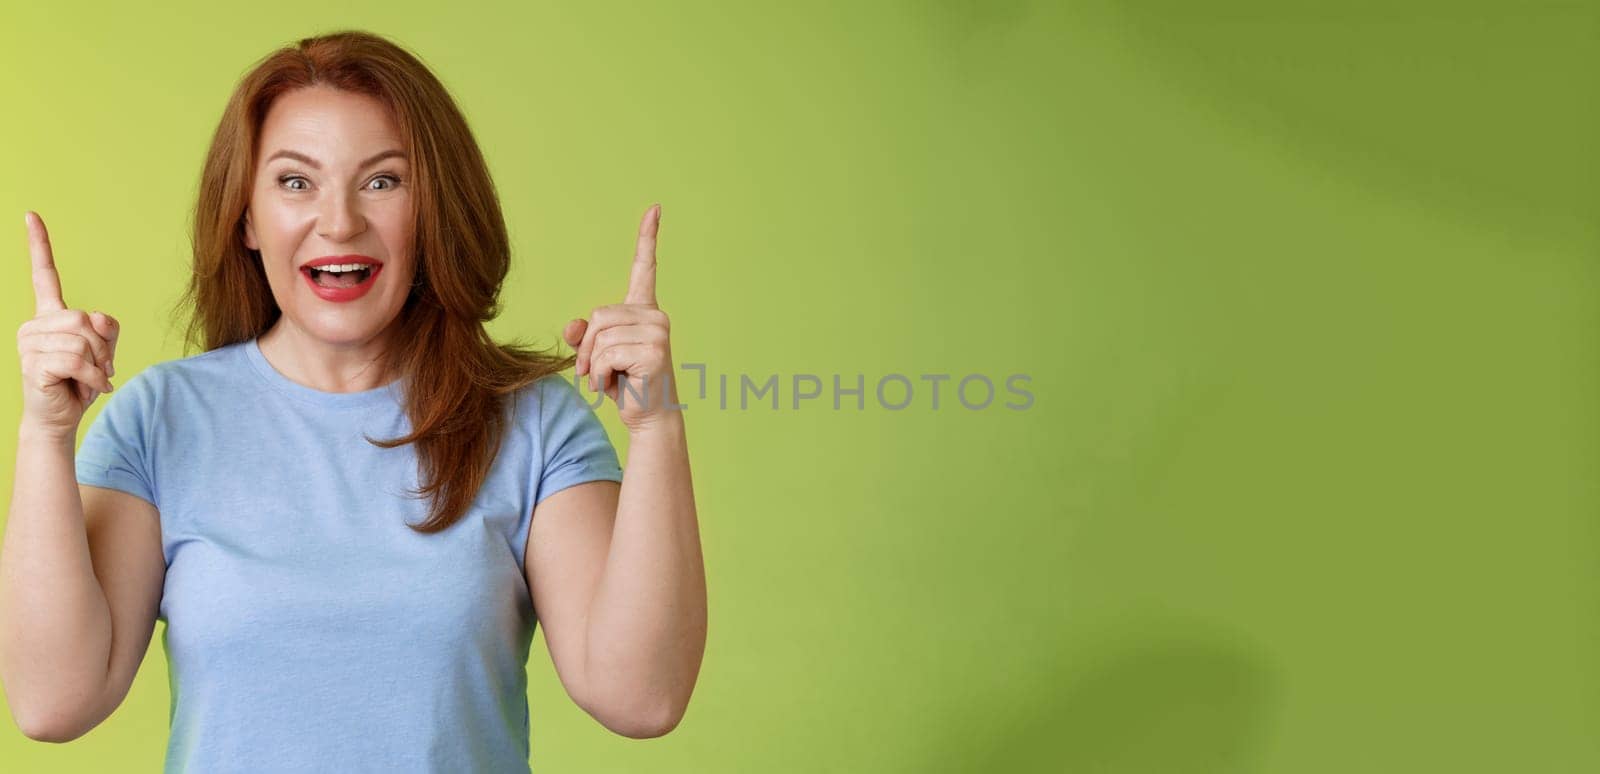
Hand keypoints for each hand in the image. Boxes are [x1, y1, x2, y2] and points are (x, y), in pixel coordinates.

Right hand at [17, 211, 119, 437]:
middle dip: (102, 347)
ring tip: (89, 378)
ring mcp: (29, 344)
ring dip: (98, 364)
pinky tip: (91, 388)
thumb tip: (94, 320)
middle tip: (99, 368)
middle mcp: (34, 324)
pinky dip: (93, 377)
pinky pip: (77, 361)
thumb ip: (106, 329)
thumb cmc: (80, 381)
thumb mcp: (103, 350)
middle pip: (83, 319)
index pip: (43, 274)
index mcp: (50, 315)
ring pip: (82, 340)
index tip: (30, 214)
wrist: (61, 416)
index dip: (39, 245)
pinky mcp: (32, 364)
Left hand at [562, 204, 676, 432]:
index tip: (655, 208)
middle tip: (593, 372)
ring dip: (593, 364)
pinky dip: (601, 374)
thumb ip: (583, 335)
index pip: (645, 268)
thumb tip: (571, 325)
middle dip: (587, 347)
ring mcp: (658, 332)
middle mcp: (655, 316)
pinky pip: (607, 354)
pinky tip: (615, 386)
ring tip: (608, 379)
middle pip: (598, 316)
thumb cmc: (626, 384)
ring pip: (600, 336)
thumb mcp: (598, 356)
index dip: (647, 238)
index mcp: (644, 310)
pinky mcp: (654, 351)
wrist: (649, 417)